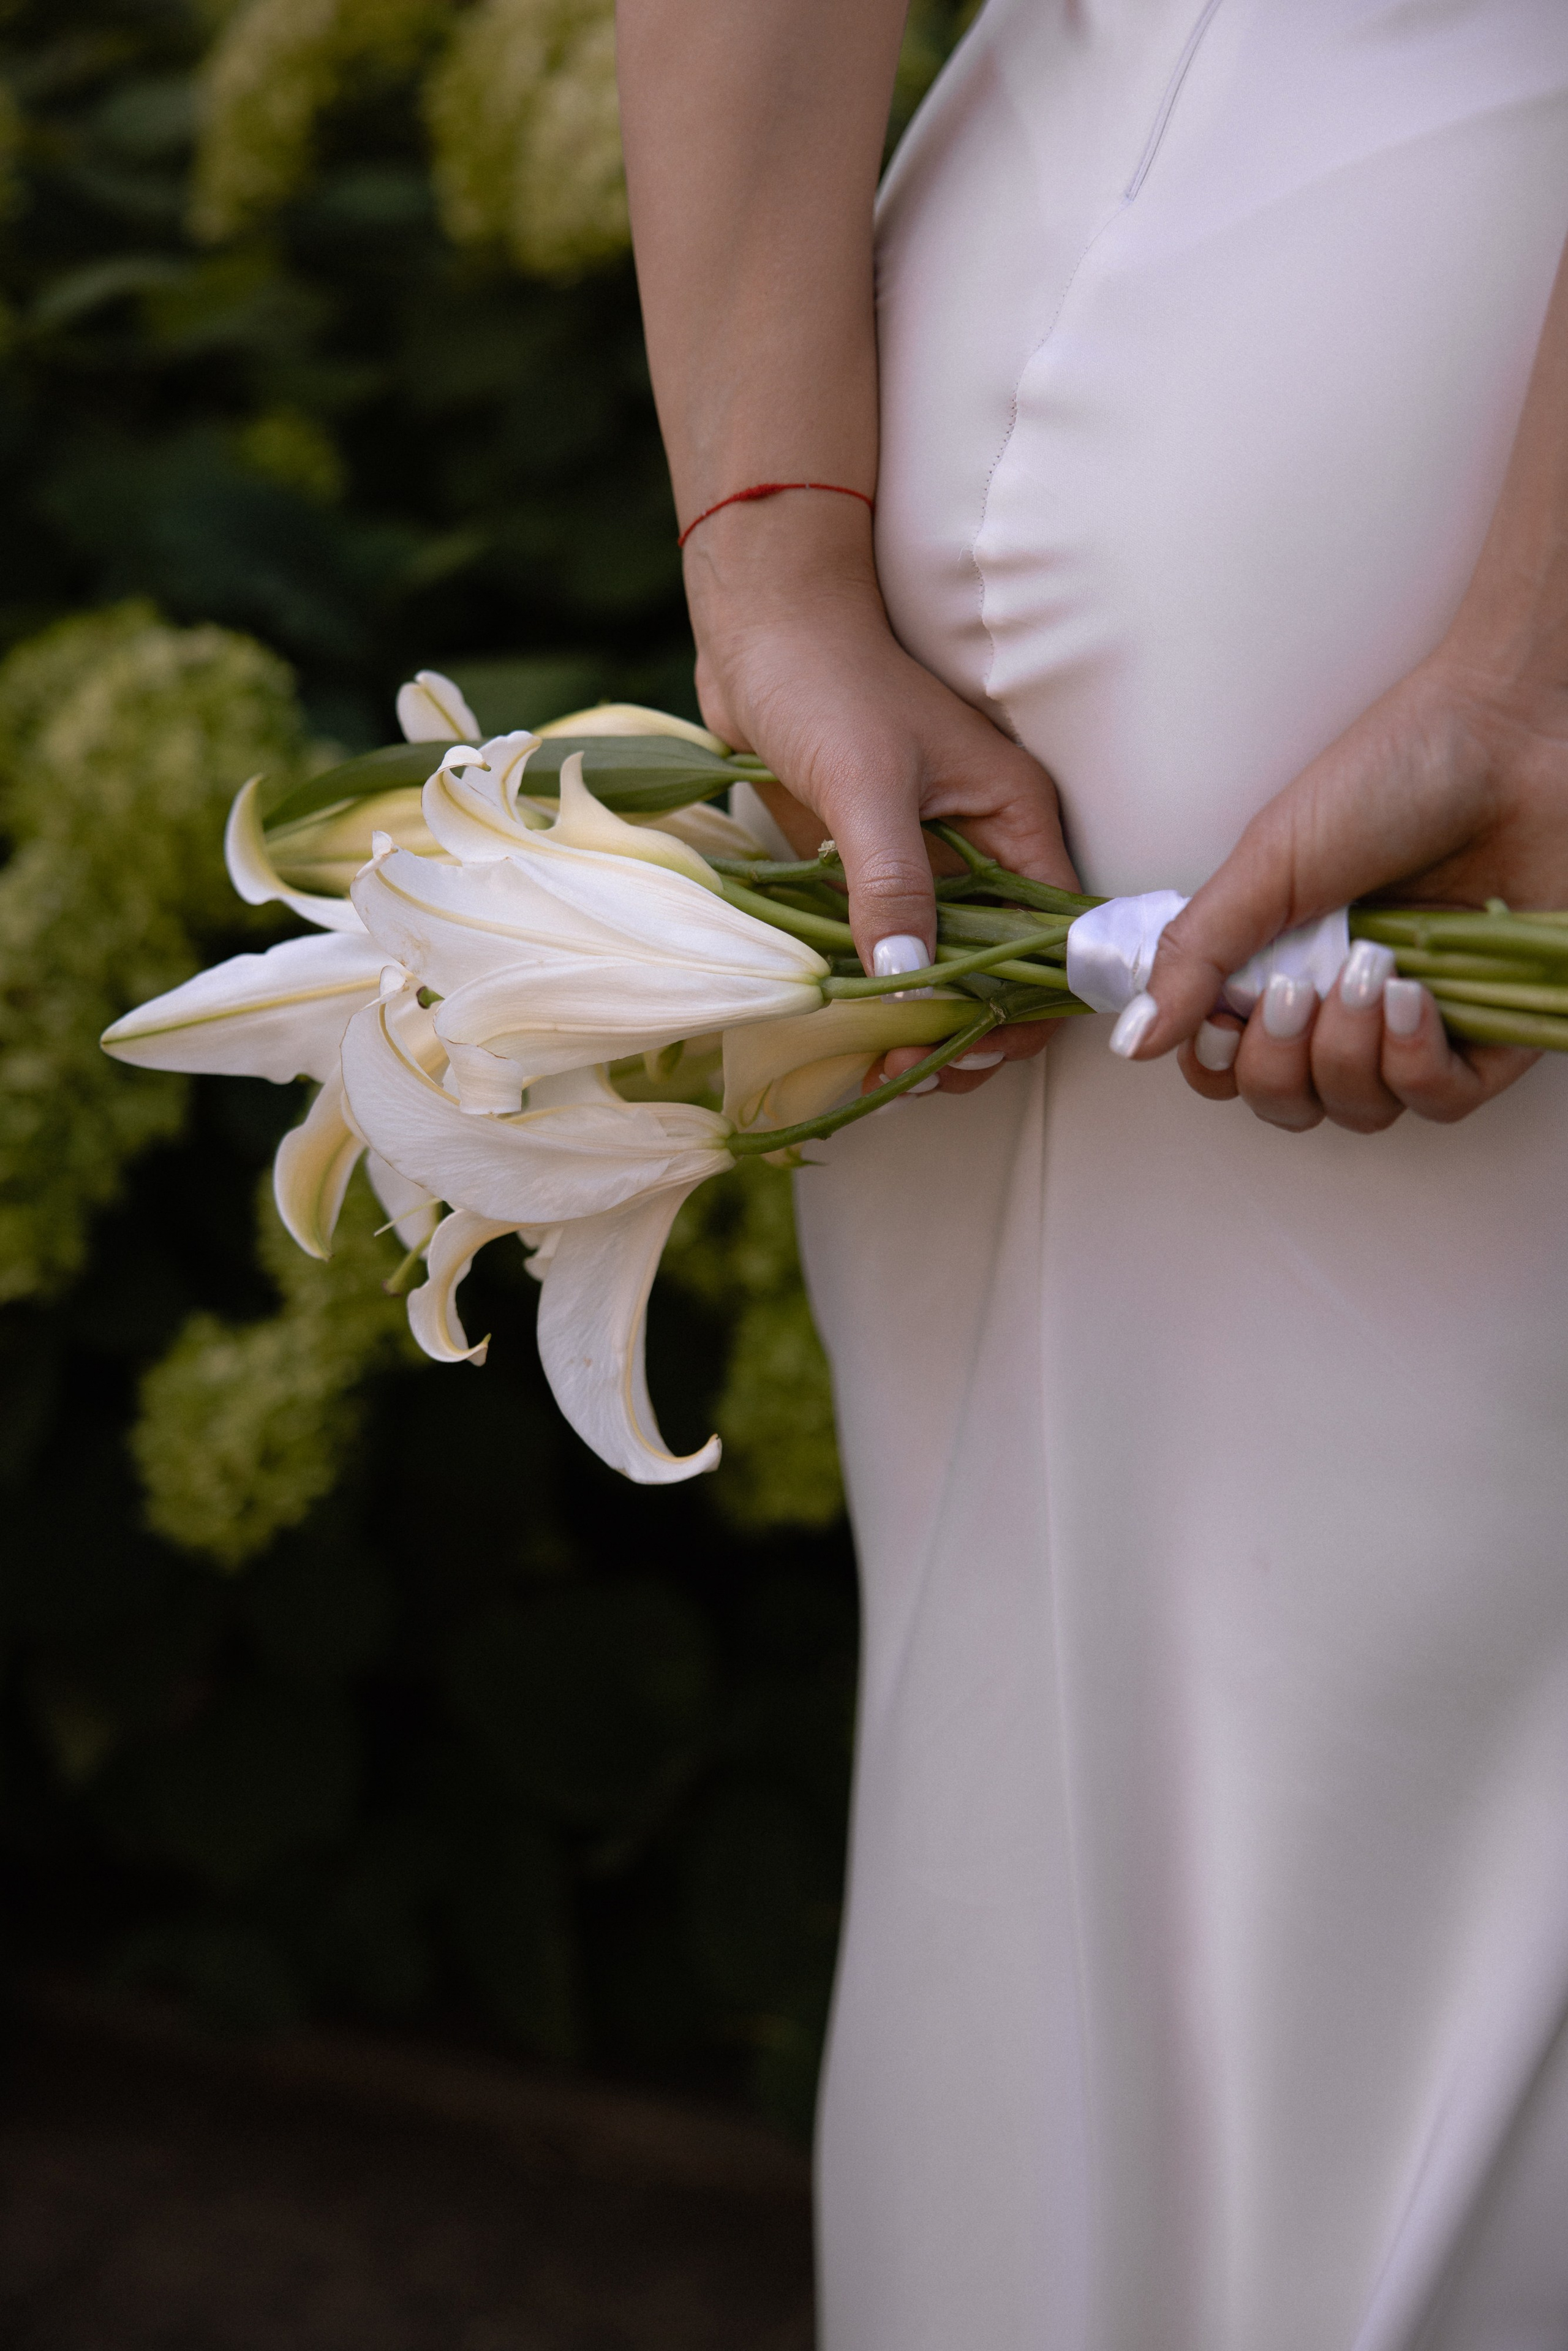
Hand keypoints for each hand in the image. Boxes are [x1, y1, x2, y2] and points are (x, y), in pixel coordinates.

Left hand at [687, 493, 1078, 1092]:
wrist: (760, 631)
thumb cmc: (825, 679)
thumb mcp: (864, 781)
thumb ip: (891, 880)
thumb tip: (910, 980)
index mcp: (1018, 821)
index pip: (1058, 940)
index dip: (1025, 1006)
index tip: (964, 1047)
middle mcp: (988, 853)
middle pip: (1007, 972)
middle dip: (966, 1032)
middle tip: (903, 1071)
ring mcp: (931, 868)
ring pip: (948, 974)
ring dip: (917, 1027)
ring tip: (869, 1068)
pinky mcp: (876, 875)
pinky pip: (891, 954)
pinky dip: (876, 999)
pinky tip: (844, 1035)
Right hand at [1124, 647, 1567, 1129]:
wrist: (1511, 735)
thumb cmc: (1393, 775)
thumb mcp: (1267, 862)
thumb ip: (1194, 955)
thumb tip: (1131, 1039)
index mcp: (1284, 961)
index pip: (1229, 1065)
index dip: (1218, 1065)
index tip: (1224, 1018)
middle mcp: (1346, 1002)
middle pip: (1289, 1103)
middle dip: (1277, 1064)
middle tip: (1294, 989)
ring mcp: (1419, 1020)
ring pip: (1360, 1111)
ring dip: (1348, 1057)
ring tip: (1370, 973)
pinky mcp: (1494, 1029)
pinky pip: (1441, 1102)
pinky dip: (1415, 1065)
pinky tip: (1413, 999)